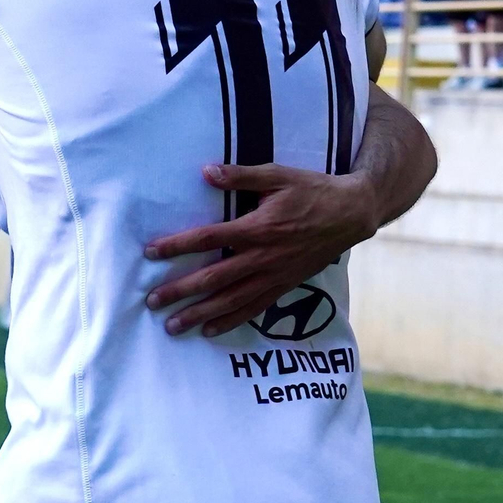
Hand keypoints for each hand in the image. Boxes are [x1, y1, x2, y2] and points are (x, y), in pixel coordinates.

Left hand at [143, 164, 378, 336]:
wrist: (352, 214)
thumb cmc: (313, 191)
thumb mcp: (277, 175)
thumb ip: (240, 176)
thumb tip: (206, 172)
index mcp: (257, 228)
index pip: (207, 238)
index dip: (177, 246)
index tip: (150, 253)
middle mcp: (262, 257)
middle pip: (213, 278)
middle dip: (180, 291)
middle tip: (152, 301)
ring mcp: (274, 275)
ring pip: (231, 300)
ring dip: (200, 314)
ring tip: (173, 326)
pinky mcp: (284, 286)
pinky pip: (254, 308)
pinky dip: (231, 321)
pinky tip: (210, 331)